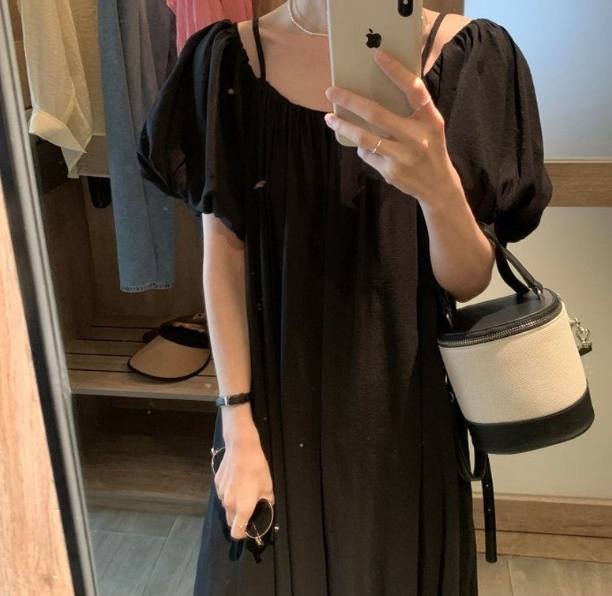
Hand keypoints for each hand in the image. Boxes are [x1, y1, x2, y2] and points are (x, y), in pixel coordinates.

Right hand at [213, 437, 274, 541]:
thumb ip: (266, 501)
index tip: (248, 528)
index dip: (242, 534)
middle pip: (230, 521)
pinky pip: (223, 494)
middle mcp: (229, 504)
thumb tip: (266, 505)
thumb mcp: (268, 486)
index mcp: (242, 508)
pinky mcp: (217, 483)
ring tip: (243, 489)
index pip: (236, 532)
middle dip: (238, 520)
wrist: (241, 449)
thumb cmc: (257, 468)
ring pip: (226, 506)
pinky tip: (236, 479)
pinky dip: (229, 492)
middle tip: (248, 508)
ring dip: (233, 504)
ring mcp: (221, 493)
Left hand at [323, 49, 463, 208]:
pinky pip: (367, 154)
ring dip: (343, 126)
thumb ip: (413, 110)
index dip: (396, 71)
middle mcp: (417, 137)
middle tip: (331, 91)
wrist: (438, 186)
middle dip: (350, 101)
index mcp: (430, 119)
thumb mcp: (430, 126)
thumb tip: (379, 88)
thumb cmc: (430, 148)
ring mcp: (402, 156)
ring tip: (329, 117)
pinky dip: (362, 147)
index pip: (414, 89)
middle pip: (376, 114)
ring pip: (364, 138)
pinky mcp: (391, 171)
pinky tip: (361, 144)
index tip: (378, 55)